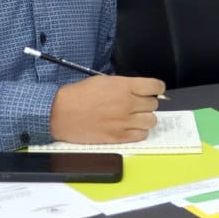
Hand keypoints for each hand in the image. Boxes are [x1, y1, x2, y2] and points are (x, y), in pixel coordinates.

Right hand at [49, 74, 165, 142]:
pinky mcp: (118, 137)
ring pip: (151, 121)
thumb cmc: (78, 96)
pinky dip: (139, 132)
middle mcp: (127, 103)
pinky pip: (141, 135)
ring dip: (145, 118)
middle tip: (138, 104)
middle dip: (147, 103)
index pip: (155, 87)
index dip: (157, 88)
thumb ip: (124, 85)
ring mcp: (124, 121)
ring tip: (134, 117)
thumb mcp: (104, 81)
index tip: (156, 90)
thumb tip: (139, 90)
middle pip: (153, 104)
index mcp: (124, 87)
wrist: (60, 113)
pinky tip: (130, 128)